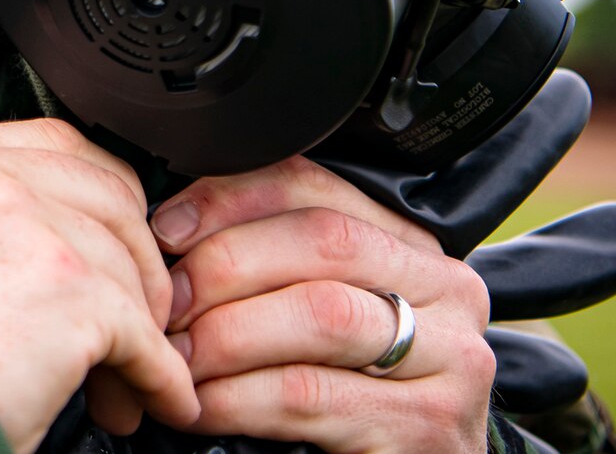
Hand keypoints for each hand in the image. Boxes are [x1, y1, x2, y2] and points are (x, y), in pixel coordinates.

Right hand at [0, 118, 199, 453]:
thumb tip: (47, 237)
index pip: (49, 143)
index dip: (94, 200)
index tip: (108, 244)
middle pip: (106, 193)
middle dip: (132, 263)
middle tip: (130, 321)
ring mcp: (25, 223)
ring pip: (127, 266)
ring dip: (141, 330)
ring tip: (123, 385)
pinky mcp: (67, 290)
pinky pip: (142, 333)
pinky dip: (160, 376)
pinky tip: (158, 400)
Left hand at [152, 156, 494, 453]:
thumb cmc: (353, 397)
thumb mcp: (321, 317)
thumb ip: (277, 266)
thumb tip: (175, 231)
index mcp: (414, 247)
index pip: (317, 187)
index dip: (230, 200)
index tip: (166, 230)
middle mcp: (447, 291)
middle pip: (322, 241)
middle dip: (224, 266)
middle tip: (167, 304)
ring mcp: (449, 360)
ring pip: (319, 313)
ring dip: (226, 334)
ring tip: (175, 357)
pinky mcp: (423, 427)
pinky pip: (308, 394)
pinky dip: (238, 397)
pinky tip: (201, 404)